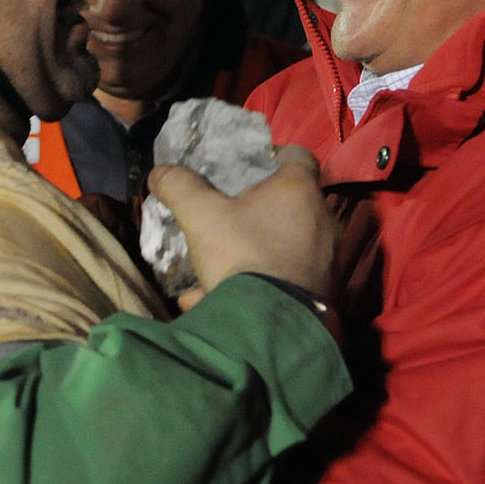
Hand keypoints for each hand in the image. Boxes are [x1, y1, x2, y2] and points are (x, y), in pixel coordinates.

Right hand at [148, 144, 338, 304]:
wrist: (271, 327)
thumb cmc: (242, 254)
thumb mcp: (201, 216)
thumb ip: (179, 187)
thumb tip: (158, 172)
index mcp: (300, 191)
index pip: (298, 156)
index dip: (272, 156)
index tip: (246, 167)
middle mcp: (322, 221)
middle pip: (291, 203)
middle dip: (258, 210)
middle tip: (228, 216)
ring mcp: (326, 259)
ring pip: (285, 245)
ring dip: (253, 251)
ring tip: (217, 266)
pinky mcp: (321, 292)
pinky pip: (285, 279)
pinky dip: (258, 284)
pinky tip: (218, 299)